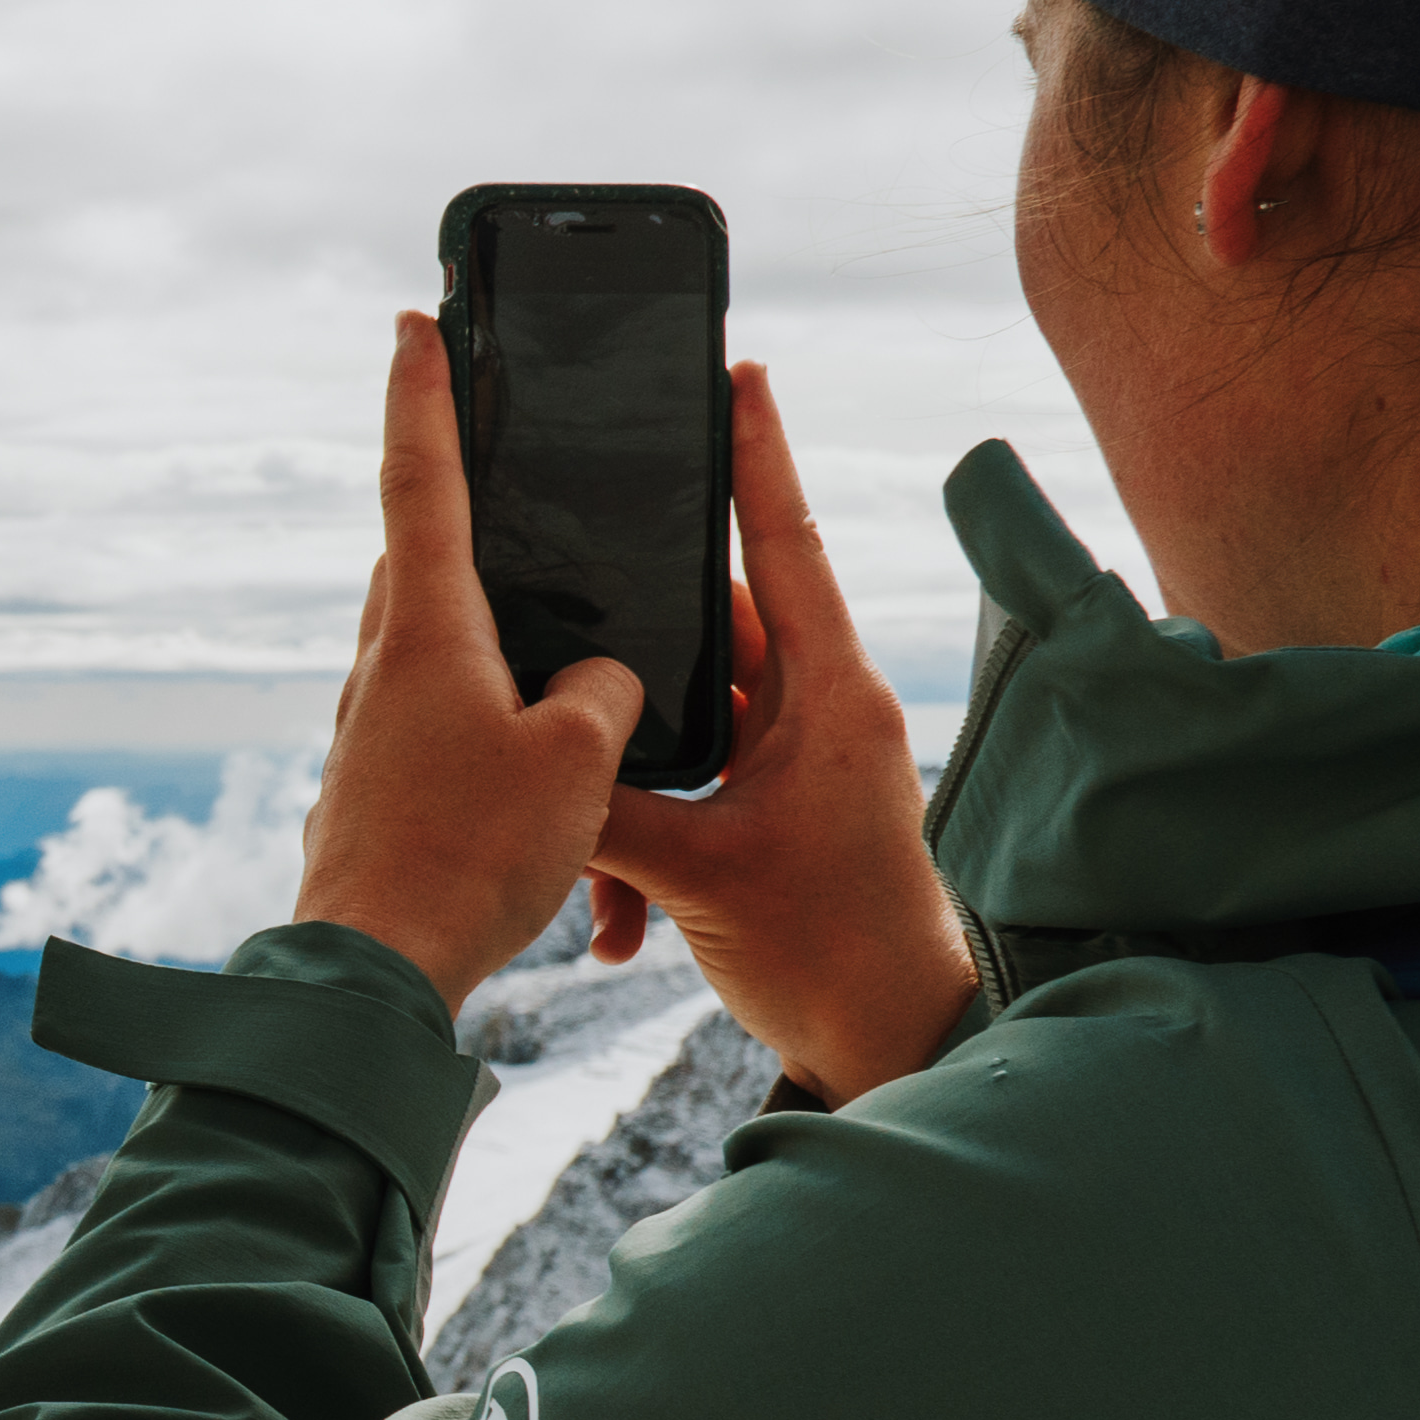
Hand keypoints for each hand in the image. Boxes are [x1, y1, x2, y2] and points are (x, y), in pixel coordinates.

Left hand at [291, 319, 646, 1010]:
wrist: (375, 968)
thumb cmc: (473, 854)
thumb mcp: (580, 759)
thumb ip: (604, 693)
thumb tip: (598, 683)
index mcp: (427, 627)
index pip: (421, 476)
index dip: (424, 392)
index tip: (414, 322)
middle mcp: (381, 661)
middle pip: (421, 560)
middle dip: (460, 519)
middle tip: (499, 480)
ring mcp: (366, 723)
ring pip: (430, 645)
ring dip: (479, 635)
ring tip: (545, 652)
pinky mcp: (369, 781)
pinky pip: (432, 719)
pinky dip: (477, 715)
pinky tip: (519, 754)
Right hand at [575, 363, 979, 1104]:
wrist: (885, 1046)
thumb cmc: (830, 953)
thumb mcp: (701, 875)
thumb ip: (607, 809)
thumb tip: (534, 763)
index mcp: (834, 698)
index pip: (790, 546)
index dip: (759, 456)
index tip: (738, 373)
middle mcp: (821, 713)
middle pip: (715, 633)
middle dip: (633, 658)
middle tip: (567, 606)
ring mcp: (796, 762)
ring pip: (688, 723)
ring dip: (629, 785)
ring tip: (600, 860)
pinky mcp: (770, 810)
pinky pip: (691, 787)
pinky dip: (643, 843)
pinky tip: (615, 920)